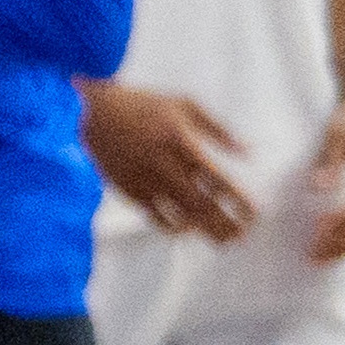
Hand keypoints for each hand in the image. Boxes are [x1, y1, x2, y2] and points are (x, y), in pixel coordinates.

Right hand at [82, 83, 250, 240]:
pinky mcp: (128, 191)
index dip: (238, 201)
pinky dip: (175, 227)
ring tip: (225, 240)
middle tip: (244, 235)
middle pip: (201, 205)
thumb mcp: (185, 105)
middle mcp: (163, 165)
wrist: (88, 111)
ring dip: (205, 230)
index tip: (256, 213)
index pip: (218, 180)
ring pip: (179, 216)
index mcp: (182, 143)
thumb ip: (219, 130)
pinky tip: (191, 228)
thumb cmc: (144, 104)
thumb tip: (249, 152)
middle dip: (225, 224)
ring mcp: (144, 181)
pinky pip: (155, 217)